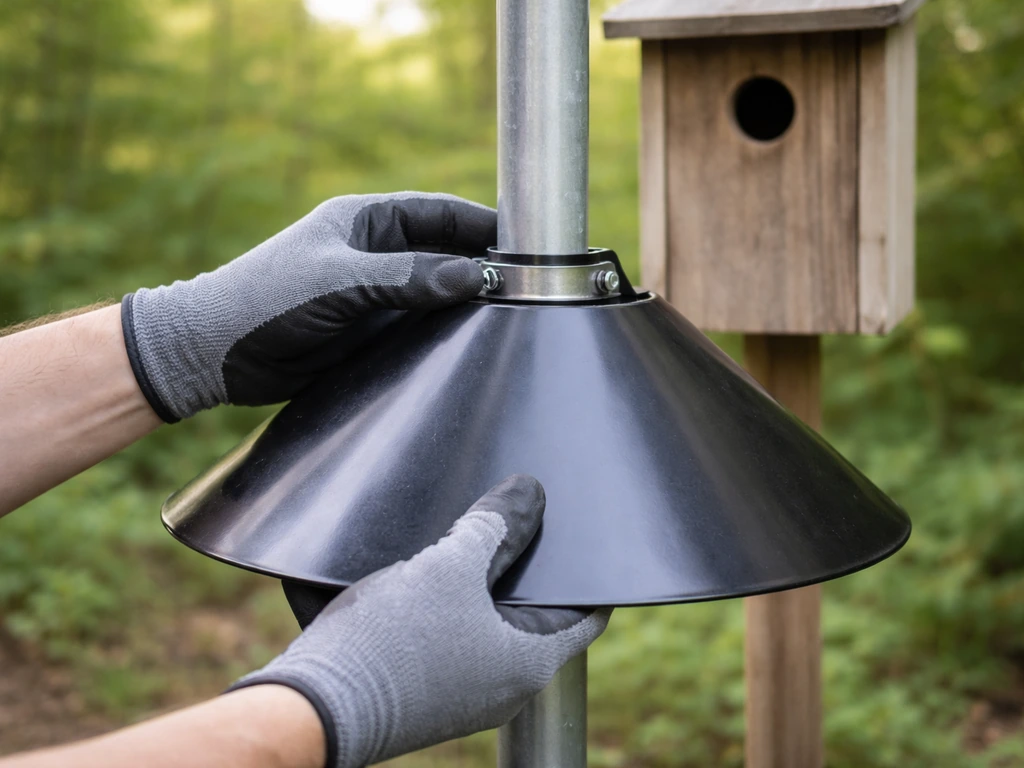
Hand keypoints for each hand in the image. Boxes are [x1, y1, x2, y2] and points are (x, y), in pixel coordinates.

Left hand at [121, 192, 492, 421]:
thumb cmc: (266, 298)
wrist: (214, 352)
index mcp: (365, 221)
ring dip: (466, 300)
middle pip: (444, 251)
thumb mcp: (340, 282)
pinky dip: (445, 331)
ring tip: (514, 314)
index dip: (482, 223)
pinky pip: (418, 326)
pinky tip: (473, 342)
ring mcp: (373, 293)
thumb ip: (407, 278)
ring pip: (435, 291)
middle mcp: (374, 253)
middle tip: (530, 283)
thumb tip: (475, 277)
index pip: (438, 212)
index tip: (527, 240)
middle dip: (483, 263)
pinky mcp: (368, 330)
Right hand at [230, 475, 610, 767]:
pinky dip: (445, 612)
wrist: (312, 707)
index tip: (579, 540)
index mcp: (529, 663)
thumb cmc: (390, 642)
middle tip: (512, 526)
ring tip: (461, 546)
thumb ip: (494, 525)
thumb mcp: (449, 566)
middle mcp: (506, 688)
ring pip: (488, 626)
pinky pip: (451, 643)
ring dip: (477, 588)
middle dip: (521, 570)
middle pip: (532, 615)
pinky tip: (420, 581)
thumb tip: (528, 493)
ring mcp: (465, 696)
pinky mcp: (426, 695)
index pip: (586, 613)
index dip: (587, 573)